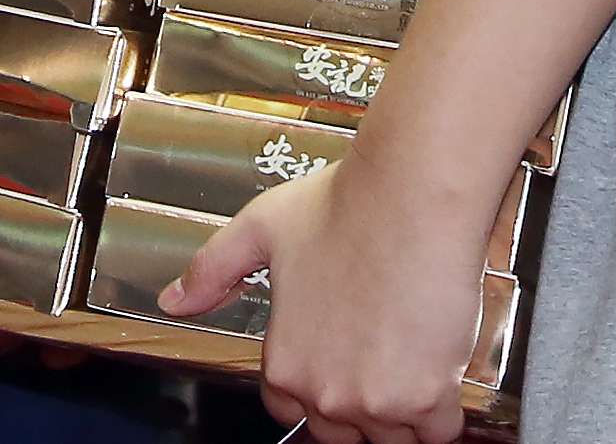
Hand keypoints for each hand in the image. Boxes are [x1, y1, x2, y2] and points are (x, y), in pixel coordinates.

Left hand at [177, 155, 487, 443]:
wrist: (411, 194)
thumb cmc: (345, 206)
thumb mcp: (259, 228)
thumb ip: (213, 270)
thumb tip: (172, 301)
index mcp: (284, 364)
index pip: (292, 411)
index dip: (318, 385)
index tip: (341, 358)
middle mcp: (324, 395)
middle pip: (344, 432)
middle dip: (361, 401)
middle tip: (380, 350)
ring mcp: (375, 402)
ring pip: (392, 435)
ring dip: (404, 407)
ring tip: (411, 353)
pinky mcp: (425, 399)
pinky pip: (438, 432)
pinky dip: (443, 411)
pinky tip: (442, 367)